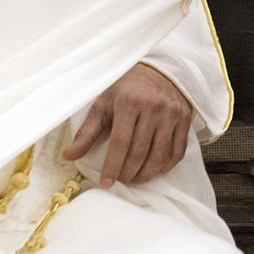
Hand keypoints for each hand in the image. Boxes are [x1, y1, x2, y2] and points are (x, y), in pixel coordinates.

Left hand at [63, 63, 192, 187]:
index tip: (106, 182)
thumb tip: (69, 156)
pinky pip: (177, 151)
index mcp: (129, 102)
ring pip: (159, 155)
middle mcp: (153, 107)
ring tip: (135, 178)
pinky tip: (154, 170)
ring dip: (146, 174)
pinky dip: (165, 166)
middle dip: (128, 172)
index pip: (120, 143)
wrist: (157, 71)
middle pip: (139, 152)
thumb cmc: (126, 89)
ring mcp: (171, 114)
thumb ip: (87, 132)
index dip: (112, 166)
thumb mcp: (103, 104)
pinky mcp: (184, 119)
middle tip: (120, 180)